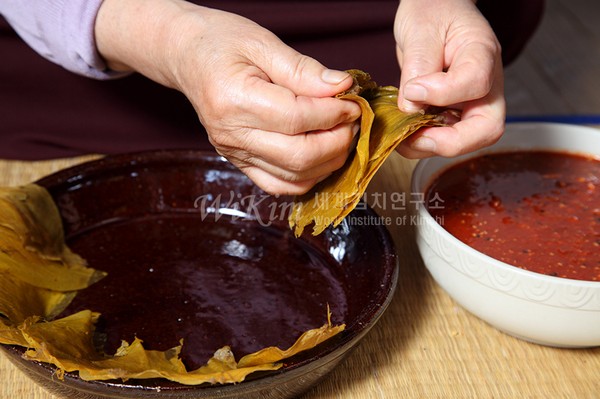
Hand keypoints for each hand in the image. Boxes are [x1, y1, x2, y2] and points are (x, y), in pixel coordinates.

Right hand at [95, 0, 360, 193]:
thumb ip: (303, 69)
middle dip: (337, 141)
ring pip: (294, 176)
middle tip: (353, 121)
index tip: (353, 102)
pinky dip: (308, 178)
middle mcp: (232, 134)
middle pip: (298, 156)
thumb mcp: (262, 43)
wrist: (186, 56)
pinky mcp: (239, 163)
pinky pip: (278, 185)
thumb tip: (342, 87)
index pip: (297, 118)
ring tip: (342, 136)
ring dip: (329, 161)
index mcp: (234, 99)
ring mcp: (234, 153)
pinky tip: (323, 158)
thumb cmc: (221, 43)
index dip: (334, 113)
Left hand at [394, 0, 504, 158]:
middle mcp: (486, 84)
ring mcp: (473, 103)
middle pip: (487, 128)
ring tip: (401, 136)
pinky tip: (404, 131)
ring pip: (467, 141)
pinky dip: (423, 142)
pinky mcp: (454, 114)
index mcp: (482, 53)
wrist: (434, 11)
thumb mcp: (421, 30)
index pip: (475, 82)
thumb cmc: (433, 12)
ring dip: (431, 146)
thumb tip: (410, 108)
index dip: (442, 93)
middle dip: (449, 142)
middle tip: (415, 137)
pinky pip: (445, 138)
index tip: (411, 88)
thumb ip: (417, 68)